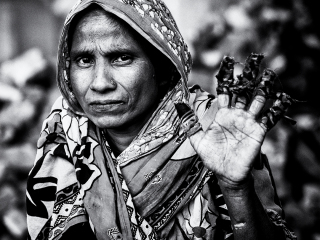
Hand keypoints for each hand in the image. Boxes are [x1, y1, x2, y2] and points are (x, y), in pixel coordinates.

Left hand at [187, 54, 280, 187]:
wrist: (225, 173)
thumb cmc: (211, 155)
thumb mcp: (196, 138)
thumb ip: (189, 121)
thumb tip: (178, 103)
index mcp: (221, 113)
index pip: (224, 90)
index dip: (227, 77)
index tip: (228, 60)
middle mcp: (236, 113)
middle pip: (243, 91)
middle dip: (248, 76)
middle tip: (254, 59)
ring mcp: (248, 121)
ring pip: (257, 100)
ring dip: (263, 88)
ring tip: (268, 74)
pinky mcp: (258, 131)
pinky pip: (269, 118)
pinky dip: (276, 109)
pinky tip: (282, 98)